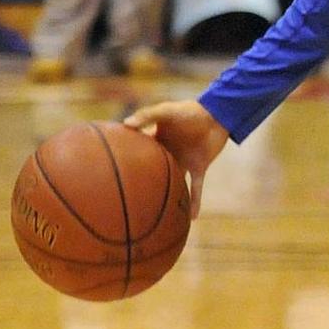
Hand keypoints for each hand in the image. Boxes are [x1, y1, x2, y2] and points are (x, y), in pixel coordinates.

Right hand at [124, 99, 228, 218]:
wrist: (218, 115)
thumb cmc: (190, 111)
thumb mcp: (166, 112)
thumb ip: (147, 116)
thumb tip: (125, 124)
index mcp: (158, 140)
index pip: (140, 150)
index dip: (127, 158)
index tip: (110, 170)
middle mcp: (170, 153)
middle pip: (154, 170)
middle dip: (144, 183)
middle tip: (129, 199)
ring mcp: (184, 161)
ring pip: (174, 183)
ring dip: (168, 196)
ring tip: (156, 215)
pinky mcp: (199, 167)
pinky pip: (196, 188)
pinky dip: (195, 201)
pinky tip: (192, 218)